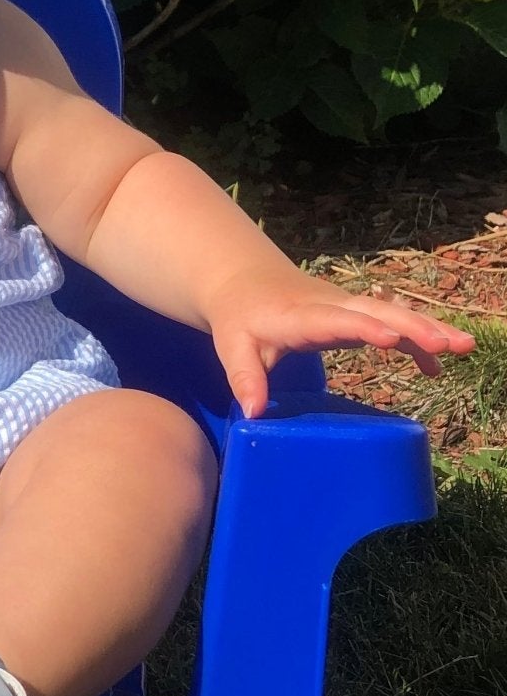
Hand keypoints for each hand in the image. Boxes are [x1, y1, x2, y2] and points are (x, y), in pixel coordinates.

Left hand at [206, 267, 475, 419]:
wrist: (246, 282)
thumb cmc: (240, 318)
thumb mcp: (232, 347)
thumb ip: (244, 378)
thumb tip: (254, 412)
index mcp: (301, 314)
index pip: (336, 319)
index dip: (363, 327)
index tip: (390, 339)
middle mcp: (331, 305)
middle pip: (378, 312)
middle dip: (414, 326)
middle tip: (448, 344)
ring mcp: (347, 307)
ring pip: (393, 314)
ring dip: (428, 329)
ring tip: (463, 347)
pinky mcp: (355, 314)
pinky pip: (392, 325)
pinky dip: (415, 342)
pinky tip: (436, 365)